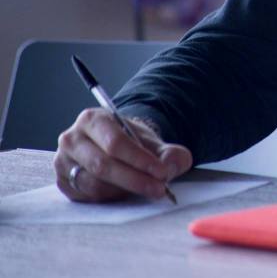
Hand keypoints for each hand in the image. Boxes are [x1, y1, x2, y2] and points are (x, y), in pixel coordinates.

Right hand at [53, 108, 191, 202]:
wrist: (113, 147)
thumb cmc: (130, 142)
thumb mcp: (152, 141)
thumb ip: (170, 152)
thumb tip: (171, 167)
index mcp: (93, 119)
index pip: (115, 143)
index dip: (140, 160)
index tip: (162, 172)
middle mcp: (72, 139)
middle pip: (103, 165)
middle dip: (135, 179)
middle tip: (159, 188)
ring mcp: (63, 162)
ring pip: (94, 184)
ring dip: (124, 191)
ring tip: (145, 189)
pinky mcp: (62, 182)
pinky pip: (87, 197)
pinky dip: (110, 198)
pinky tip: (125, 192)